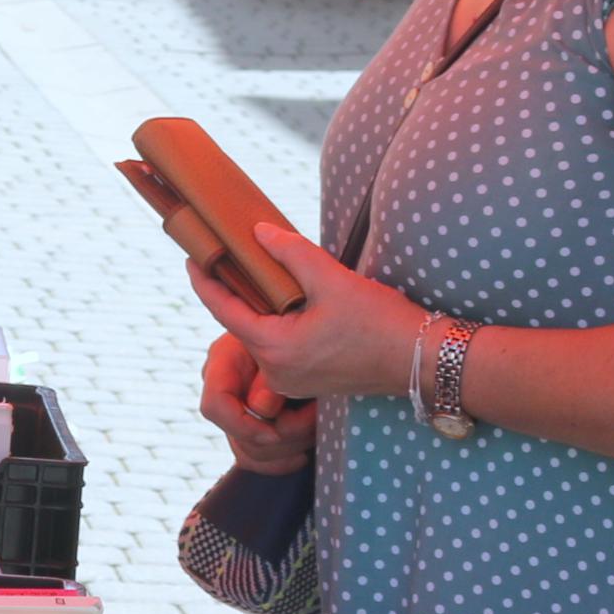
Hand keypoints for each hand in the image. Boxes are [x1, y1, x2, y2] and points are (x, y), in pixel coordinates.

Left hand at [183, 220, 423, 405]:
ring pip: (262, 335)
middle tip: (230, 255)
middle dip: (236, 291)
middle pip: (242, 323)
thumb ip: (292, 253)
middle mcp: (277, 371)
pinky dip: (276, 322)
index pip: (225, 311)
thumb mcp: (332, 280)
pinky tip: (286, 299)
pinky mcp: (308, 380)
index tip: (191, 257)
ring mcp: (292, 380)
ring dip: (259, 306)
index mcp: (276, 348)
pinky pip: (280, 346)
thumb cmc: (380, 323)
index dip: (205, 282)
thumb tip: (260, 233)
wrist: (421, 361)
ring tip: (259, 271)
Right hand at [201, 333, 315, 474]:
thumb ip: (271, 374)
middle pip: (238, 436)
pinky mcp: (251, 426)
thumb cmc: (304, 327)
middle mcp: (224, 386)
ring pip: (249, 452)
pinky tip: (303, 455)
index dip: (243, 425)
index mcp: (224, 360)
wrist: (317, 328)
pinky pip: (256, 460)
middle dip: (281, 437)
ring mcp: (236, 408)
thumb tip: (262, 408)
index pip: (216, 405)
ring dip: (289, 447)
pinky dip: (282, 462)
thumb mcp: (288, 344)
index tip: (275, 430)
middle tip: (315, 419)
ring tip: (317, 428)